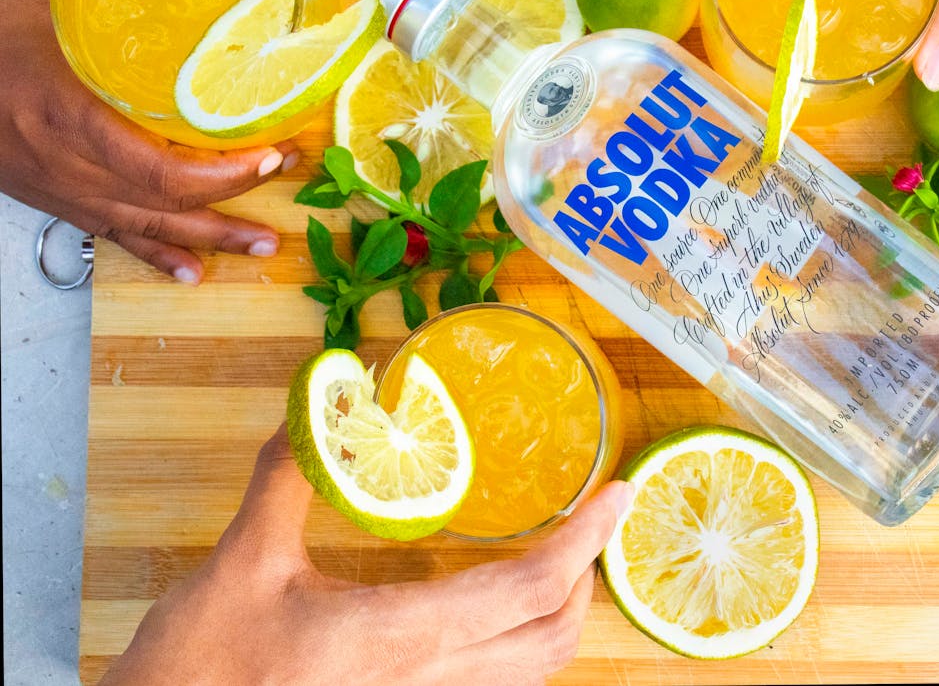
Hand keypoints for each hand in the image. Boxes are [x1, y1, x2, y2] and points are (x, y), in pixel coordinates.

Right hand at [0, 0, 296, 283]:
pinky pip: (108, 234)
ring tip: (257, 251)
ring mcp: (57, 185)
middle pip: (161, 207)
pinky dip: (154, 255)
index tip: (271, 157)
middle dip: (228, 211)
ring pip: (141, 227)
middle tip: (281, 204)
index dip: (224, 174)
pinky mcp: (49, 193)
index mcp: (69, 117)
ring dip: (205, 242)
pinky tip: (189, 274)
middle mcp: (66, 164)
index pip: (162, 168)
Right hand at [102, 426, 633, 684]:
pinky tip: (498, 615)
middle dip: (583, 578)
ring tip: (559, 563)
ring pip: (527, 677)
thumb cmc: (198, 666)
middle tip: (588, 522)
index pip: (526, 591)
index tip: (618, 495)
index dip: (584, 540)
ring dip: (558, 618)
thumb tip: (323, 402)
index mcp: (395, 637)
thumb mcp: (240, 561)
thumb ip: (289, 477)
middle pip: (549, 641)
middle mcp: (424, 684)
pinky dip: (520, 650)